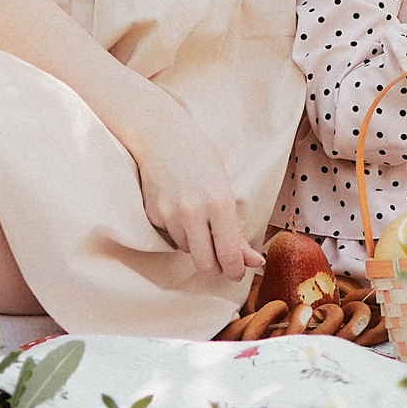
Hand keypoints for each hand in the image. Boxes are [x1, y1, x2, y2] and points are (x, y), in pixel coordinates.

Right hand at [126, 126, 263, 281]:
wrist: (161, 136)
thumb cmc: (200, 157)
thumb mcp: (224, 187)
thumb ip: (236, 228)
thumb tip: (254, 261)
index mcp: (219, 202)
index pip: (228, 254)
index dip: (236, 269)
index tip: (238, 272)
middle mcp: (193, 212)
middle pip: (205, 264)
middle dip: (215, 266)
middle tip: (221, 258)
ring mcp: (169, 215)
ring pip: (187, 249)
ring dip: (195, 242)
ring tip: (196, 214)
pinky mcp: (152, 216)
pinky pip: (170, 236)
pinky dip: (177, 230)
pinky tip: (178, 206)